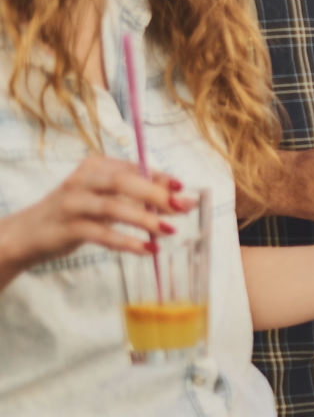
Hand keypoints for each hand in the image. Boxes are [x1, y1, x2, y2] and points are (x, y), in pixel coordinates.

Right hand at [0, 157, 193, 273]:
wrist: (27, 234)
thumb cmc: (74, 213)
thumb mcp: (101, 197)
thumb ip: (132, 195)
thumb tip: (176, 199)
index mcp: (95, 167)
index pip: (133, 168)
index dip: (161, 178)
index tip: (183, 188)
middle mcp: (82, 180)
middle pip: (123, 182)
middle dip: (157, 194)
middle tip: (182, 208)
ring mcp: (72, 204)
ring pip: (113, 207)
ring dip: (145, 219)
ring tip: (170, 230)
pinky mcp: (67, 228)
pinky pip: (102, 234)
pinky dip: (127, 242)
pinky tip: (148, 249)